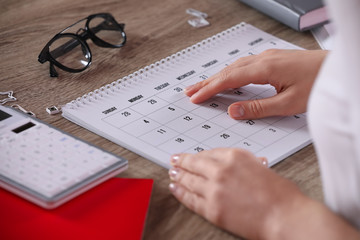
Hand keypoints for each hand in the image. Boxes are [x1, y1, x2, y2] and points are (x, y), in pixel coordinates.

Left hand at [168, 148, 359, 239]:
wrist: (285, 216)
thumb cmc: (280, 193)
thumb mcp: (259, 166)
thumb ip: (240, 164)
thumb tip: (226, 166)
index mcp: (234, 156)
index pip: (208, 153)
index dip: (196, 156)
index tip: (190, 156)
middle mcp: (220, 170)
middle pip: (194, 164)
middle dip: (182, 162)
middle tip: (174, 160)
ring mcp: (214, 190)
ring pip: (189, 180)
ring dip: (178, 176)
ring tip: (172, 173)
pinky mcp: (212, 209)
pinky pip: (191, 199)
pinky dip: (180, 193)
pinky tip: (175, 188)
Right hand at [185, 49, 327, 118]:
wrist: (335, 69)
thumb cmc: (318, 84)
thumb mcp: (288, 104)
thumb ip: (258, 108)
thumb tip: (233, 111)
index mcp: (265, 69)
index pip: (229, 80)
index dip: (210, 89)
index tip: (196, 97)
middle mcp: (263, 60)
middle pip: (227, 71)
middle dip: (207, 82)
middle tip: (190, 91)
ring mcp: (267, 58)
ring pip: (234, 67)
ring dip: (217, 77)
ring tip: (202, 86)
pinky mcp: (272, 60)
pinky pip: (244, 66)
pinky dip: (230, 73)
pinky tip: (227, 78)